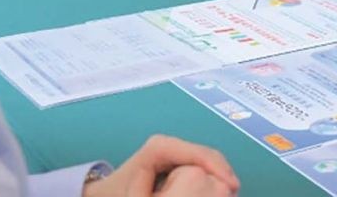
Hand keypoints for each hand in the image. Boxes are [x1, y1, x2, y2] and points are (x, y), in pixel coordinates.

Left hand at [84, 136, 237, 196]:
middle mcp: (169, 145)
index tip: (230, 184)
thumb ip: (172, 189)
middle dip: (221, 171)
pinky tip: (219, 189)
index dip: (215, 166)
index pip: (195, 152)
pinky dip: (211, 178)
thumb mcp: (137, 193)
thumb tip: (198, 180)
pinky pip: (200, 167)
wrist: (102, 195)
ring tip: (230, 191)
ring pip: (205, 160)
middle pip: (205, 154)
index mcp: (159, 148)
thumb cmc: (118, 194)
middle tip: (234, 191)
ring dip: (219, 175)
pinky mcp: (175, 163)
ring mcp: (173, 153)